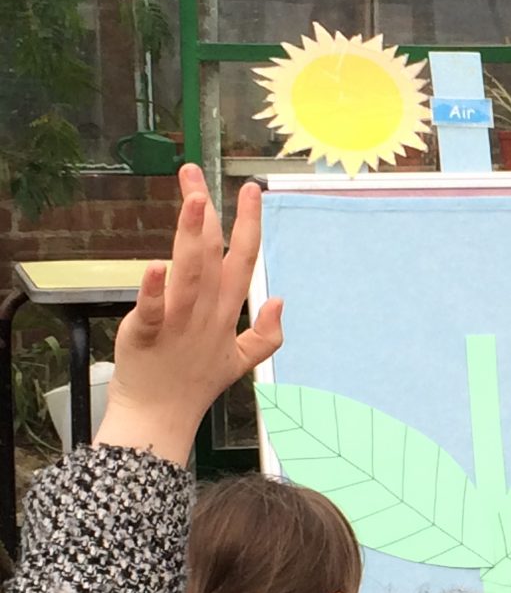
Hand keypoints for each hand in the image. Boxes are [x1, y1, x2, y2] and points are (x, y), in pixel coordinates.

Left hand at [95, 165, 283, 464]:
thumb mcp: (241, 360)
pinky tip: (155, 266)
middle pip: (212, 254)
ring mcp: (179, 322)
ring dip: (191, 235)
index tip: (251, 190)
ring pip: (190, 272)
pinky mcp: (148, 334)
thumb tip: (279, 300)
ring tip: (193, 201)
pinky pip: (154, 309)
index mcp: (226, 311)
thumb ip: (267, 333)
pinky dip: (154, 289)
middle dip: (208, 213)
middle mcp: (206, 311)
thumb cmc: (195, 384)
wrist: (162, 416)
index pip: (243, 259)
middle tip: (196, 176)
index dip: (249, 223)